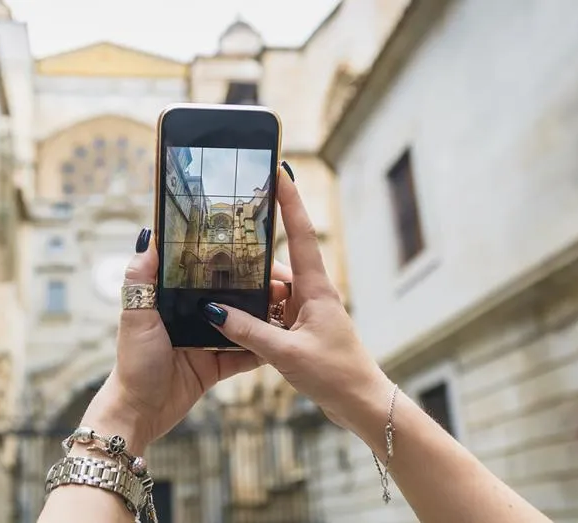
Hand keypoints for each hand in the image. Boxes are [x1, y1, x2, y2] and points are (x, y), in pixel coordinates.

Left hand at [79, 229, 289, 454]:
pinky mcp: (216, 366)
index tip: (251, 249)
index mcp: (172, 299)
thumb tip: (147, 237)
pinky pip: (244, 355)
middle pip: (228, 295)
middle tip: (280, 282)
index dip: (226, 260)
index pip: (203, 271)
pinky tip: (281, 340)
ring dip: (262, 316)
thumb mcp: (135, 317)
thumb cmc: (133, 363)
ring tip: (286, 307)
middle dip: (254, 287)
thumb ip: (140, 278)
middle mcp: (191, 316)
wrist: (139, 412)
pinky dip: (261, 349)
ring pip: (241, 324)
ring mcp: (206, 341)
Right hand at [201, 164, 391, 431]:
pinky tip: (233, 320)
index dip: (289, 200)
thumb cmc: (335, 375)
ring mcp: (308, 313)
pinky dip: (254, 313)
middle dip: (251, 255)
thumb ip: (248, 331)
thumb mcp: (286, 353)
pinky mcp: (302, 330)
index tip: (280, 170)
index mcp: (316, 289)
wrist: (363, 404)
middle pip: (277, 264)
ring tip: (217, 286)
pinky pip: (272, 312)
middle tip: (222, 239)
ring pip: (271, 291)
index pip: (300, 234)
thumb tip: (214, 310)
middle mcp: (312, 294)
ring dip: (249, 291)